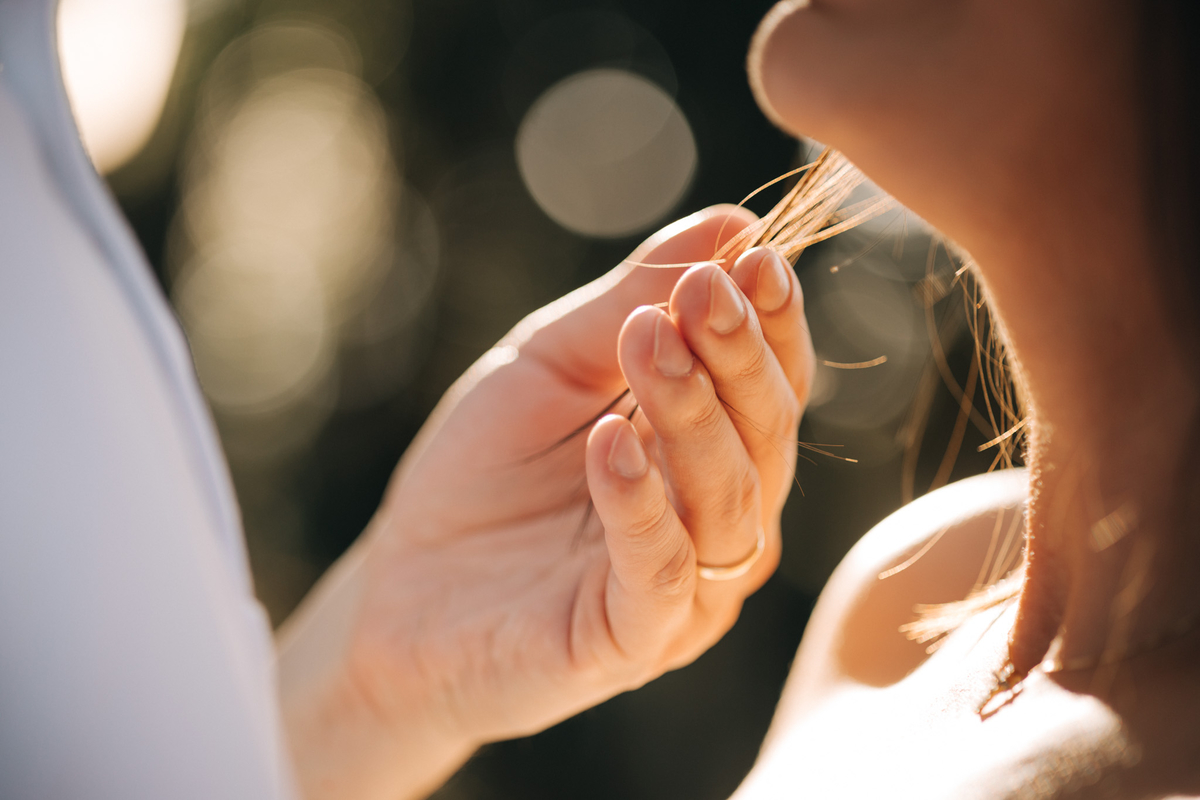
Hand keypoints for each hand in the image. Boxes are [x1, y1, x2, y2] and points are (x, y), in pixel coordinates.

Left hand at [277, 206, 815, 798]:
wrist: (401, 591)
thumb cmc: (481, 471)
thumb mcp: (546, 365)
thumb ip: (630, 298)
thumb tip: (730, 220)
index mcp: (708, 448)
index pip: (771, 381)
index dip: (773, 321)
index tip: (755, 255)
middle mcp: (717, 516)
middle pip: (766, 434)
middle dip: (738, 356)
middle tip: (704, 291)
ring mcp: (687, 586)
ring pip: (728, 497)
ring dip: (693, 412)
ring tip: (648, 340)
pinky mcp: (634, 640)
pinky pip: (662, 571)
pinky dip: (642, 503)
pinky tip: (609, 443)